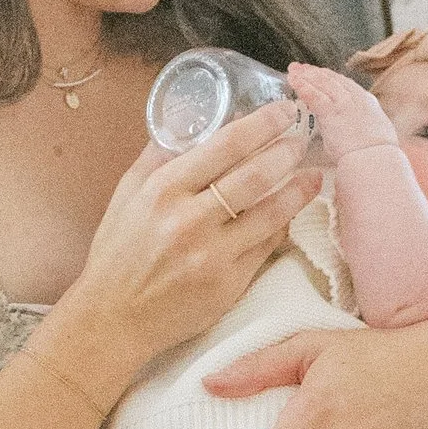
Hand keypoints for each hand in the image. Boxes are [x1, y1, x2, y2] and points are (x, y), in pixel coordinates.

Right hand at [55, 100, 319, 396]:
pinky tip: (291, 213)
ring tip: (313, 175)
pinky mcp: (229, 284)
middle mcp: (189, 219)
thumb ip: (158, 157)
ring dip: (299, 190)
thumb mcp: (127, 195)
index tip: (283, 111)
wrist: (114, 317)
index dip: (262, 124)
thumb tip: (189, 122)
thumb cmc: (118, 254)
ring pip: (271, 212)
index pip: (226, 145)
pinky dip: (282, 226)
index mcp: (164, 189)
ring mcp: (213, 254)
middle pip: (256, 175)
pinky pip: (266, 246)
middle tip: (303, 138)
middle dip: (287, 151)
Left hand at [284, 57, 389, 162]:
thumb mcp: (371, 136)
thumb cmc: (375, 156)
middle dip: (315, 72)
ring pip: (323, 83)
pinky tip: (293, 82)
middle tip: (300, 67)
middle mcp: (356, 98)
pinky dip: (303, 87)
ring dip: (306, 76)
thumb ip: (356, 129)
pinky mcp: (333, 112)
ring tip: (293, 71)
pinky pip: (315, 96)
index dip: (330, 77)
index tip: (319, 73)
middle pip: (332, 79)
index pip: (346, 84)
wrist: (376, 160)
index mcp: (367, 103)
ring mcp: (344, 103)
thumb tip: (343, 133)